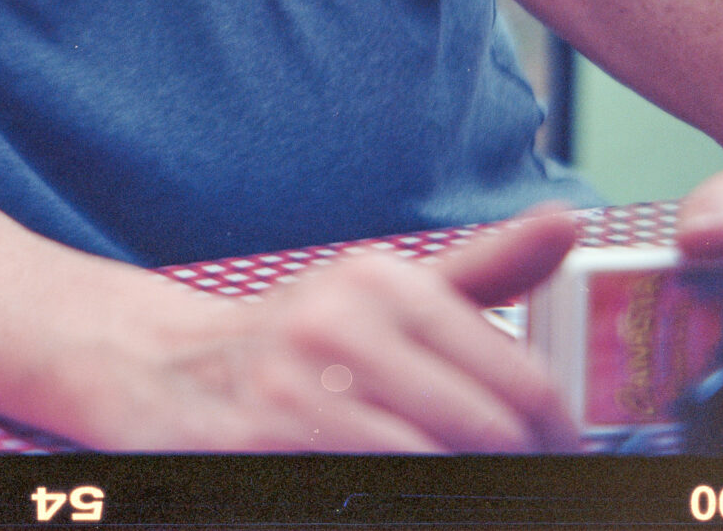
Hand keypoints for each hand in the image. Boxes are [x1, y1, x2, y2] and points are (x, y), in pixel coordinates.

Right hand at [128, 209, 582, 451]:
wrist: (156, 365)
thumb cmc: (290, 337)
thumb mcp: (377, 291)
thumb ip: (481, 271)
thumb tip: (567, 223)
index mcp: (383, 282)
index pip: (520, 379)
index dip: (560, 437)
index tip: (566, 460)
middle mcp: (340, 323)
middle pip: (486, 434)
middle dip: (519, 473)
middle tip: (527, 489)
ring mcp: (295, 386)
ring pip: (434, 469)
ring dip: (463, 490)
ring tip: (472, 491)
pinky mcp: (260, 442)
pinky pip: (370, 490)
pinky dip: (400, 498)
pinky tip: (390, 493)